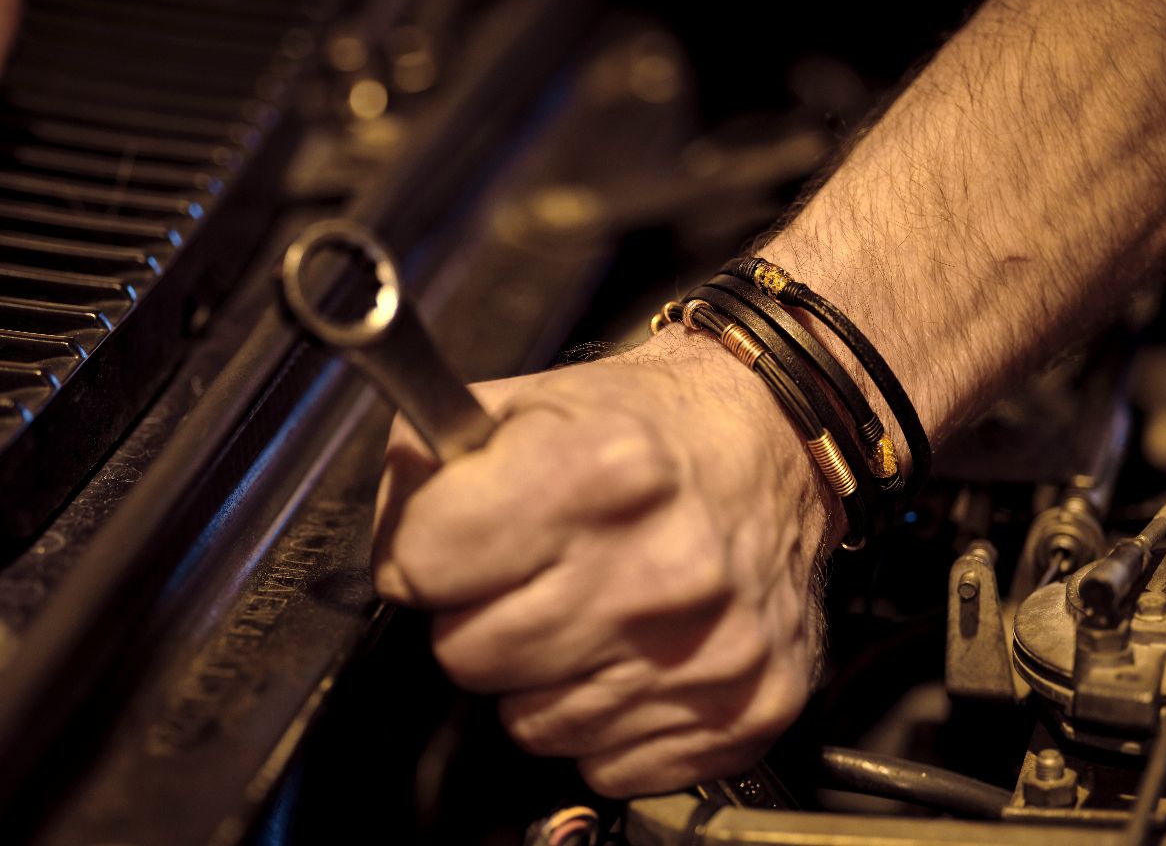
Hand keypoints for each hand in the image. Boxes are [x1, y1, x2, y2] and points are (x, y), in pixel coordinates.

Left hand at [372, 329, 837, 795]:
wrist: (774, 445)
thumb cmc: (645, 429)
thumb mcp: (524, 402)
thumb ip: (427, 464)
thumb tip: (391, 552)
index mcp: (596, 474)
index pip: (421, 565)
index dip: (424, 553)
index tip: (453, 542)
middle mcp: (658, 569)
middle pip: (466, 655)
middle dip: (478, 617)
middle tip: (527, 575)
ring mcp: (705, 651)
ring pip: (530, 724)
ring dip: (540, 676)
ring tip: (584, 609)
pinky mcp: (743, 710)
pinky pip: (607, 762)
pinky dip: (606, 719)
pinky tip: (631, 653)